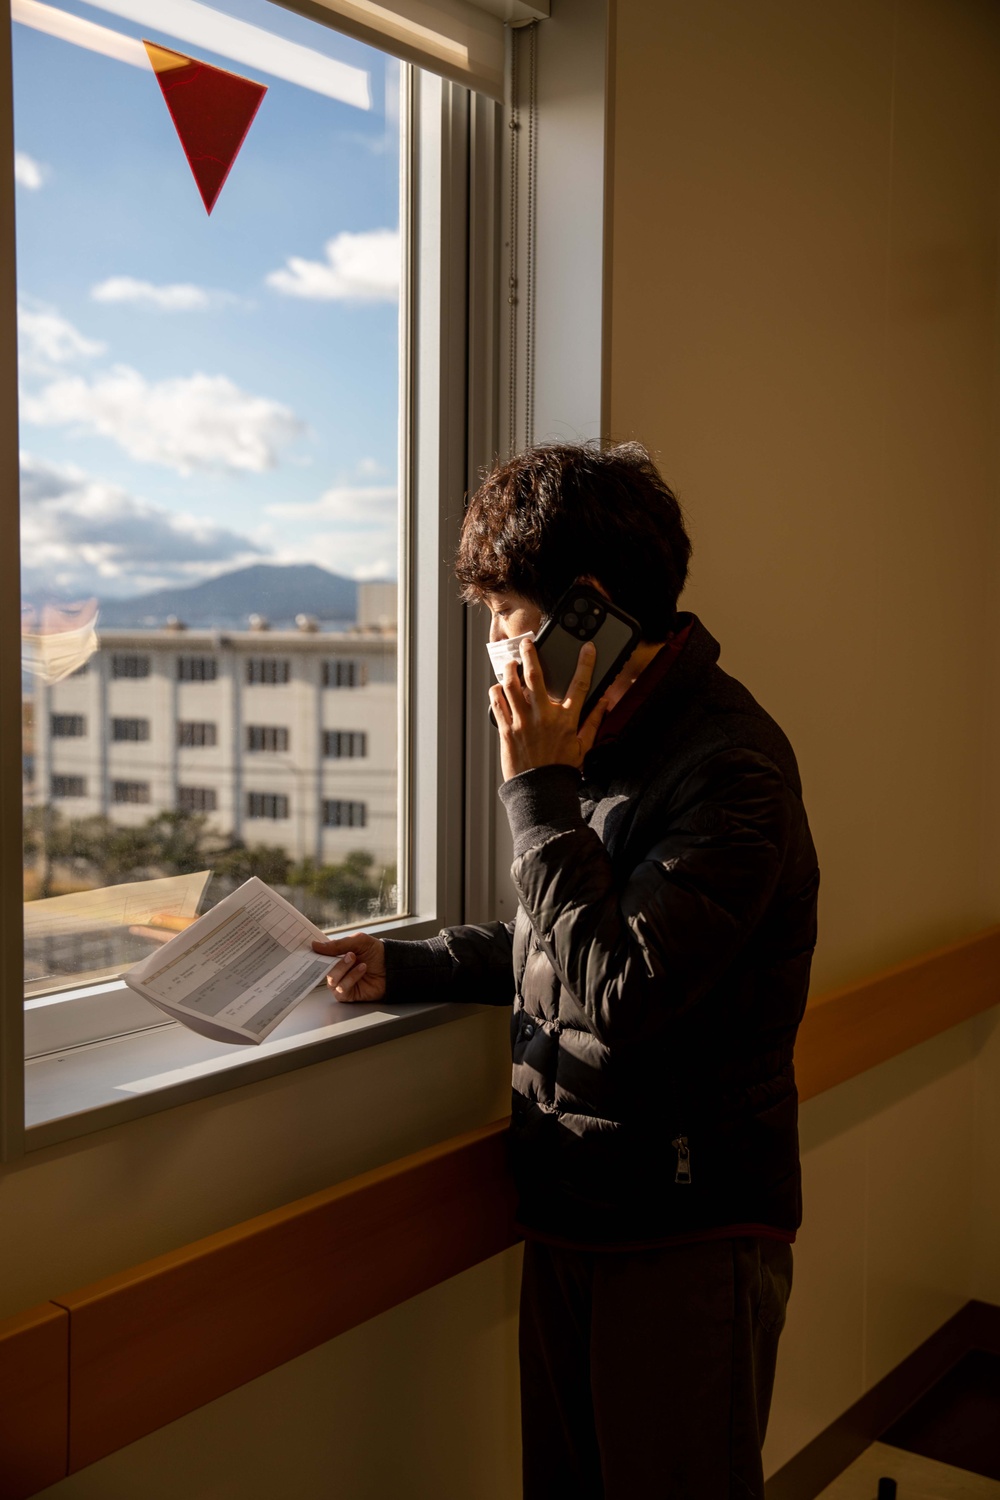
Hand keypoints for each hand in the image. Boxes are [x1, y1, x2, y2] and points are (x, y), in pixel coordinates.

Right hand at [311, 932, 386, 1002]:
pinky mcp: (348, 995)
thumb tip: (316, 945)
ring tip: (357, 961)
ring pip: (331, 980)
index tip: (312, 948)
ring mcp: (342, 983)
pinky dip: (351, 978)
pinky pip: (341, 989)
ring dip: (344, 969)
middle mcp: (337, 970)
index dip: (315, 953)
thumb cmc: (377, 953)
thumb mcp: (359, 942)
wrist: (393, 966)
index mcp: (337, 956)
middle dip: (335, 962)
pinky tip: (362, 970)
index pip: (320, 956)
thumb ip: (338, 944)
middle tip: (350, 955)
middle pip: (323, 969)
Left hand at [488, 637, 608, 780]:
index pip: (580, 685)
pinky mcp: (506, 730)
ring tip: (510, 663)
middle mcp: (543, 716)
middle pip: (535, 677)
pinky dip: (496, 692)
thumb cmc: (562, 768)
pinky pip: (497, 704)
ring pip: (511, 687)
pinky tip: (498, 687)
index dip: (586, 663)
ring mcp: (522, 722)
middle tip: (527, 642)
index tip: (587, 648)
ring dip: (509, 671)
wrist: (540, 789)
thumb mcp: (584, 746)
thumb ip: (594, 721)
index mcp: (566, 720)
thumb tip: (605, 702)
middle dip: (530, 654)